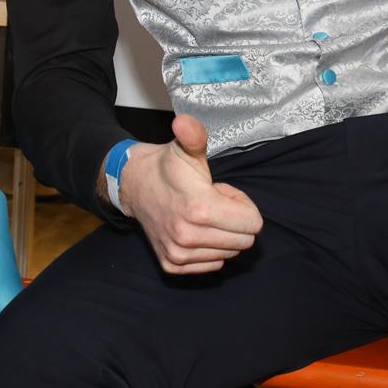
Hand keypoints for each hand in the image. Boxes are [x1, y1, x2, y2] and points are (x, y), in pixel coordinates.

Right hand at [119, 114, 263, 274]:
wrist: (134, 186)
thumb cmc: (168, 167)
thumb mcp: (186, 148)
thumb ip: (194, 135)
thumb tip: (184, 122)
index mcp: (199, 209)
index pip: (253, 224)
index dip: (242, 205)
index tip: (221, 192)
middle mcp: (188, 237)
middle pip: (244, 241)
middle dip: (234, 220)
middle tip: (212, 203)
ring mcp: (179, 254)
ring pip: (229, 253)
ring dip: (221, 234)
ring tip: (201, 215)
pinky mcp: (172, 265)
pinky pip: (213, 264)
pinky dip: (209, 248)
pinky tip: (193, 229)